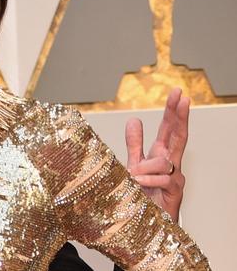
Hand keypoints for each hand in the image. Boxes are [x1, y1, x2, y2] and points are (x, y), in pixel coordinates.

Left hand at [125, 88, 188, 221]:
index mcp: (161, 154)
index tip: (178, 93)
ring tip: (132, 176)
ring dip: (145, 166)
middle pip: (178, 135)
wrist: (145, 221)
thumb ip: (135, 144)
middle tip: (182, 97)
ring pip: (163, 160)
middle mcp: (171, 163)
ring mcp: (175, 177)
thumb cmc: (142, 194)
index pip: (169, 129)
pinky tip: (139, 183)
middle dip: (179, 116)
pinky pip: (162, 179)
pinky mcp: (175, 191)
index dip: (173, 112)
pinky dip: (148, 180)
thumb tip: (134, 119)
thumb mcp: (134, 164)